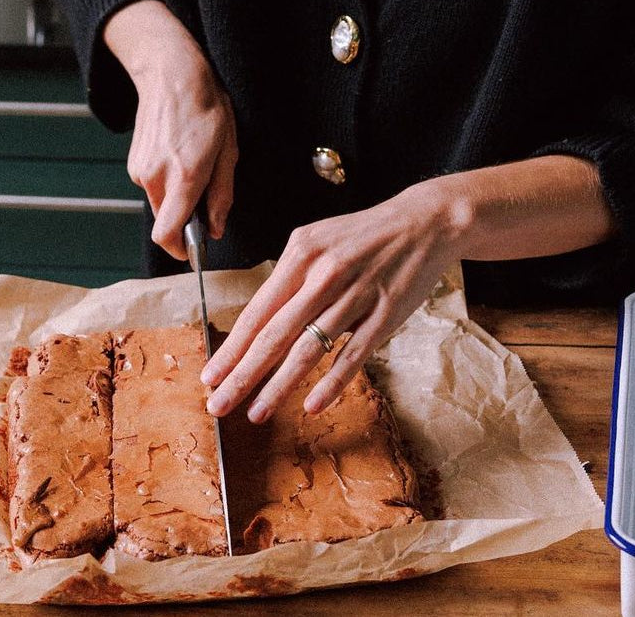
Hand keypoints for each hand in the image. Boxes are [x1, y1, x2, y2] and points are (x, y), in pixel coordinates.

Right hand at [105, 0, 237, 259]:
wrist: (171, 74)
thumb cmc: (206, 108)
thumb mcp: (229, 150)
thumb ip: (222, 195)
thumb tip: (215, 228)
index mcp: (184, 175)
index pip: (167, 234)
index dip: (180, 250)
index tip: (194, 252)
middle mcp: (156, 177)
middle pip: (166, 222)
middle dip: (185, 219)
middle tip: (205, 193)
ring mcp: (140, 170)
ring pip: (160, 204)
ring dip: (176, 198)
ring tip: (193, 164)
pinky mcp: (134, 164)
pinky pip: (153, 187)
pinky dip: (167, 183)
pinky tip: (178, 155)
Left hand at [200, 181, 463, 421]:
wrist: (423, 222)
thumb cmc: (365, 236)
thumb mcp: (318, 241)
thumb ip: (292, 279)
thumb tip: (262, 323)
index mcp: (301, 253)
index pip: (258, 310)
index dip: (232, 347)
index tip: (211, 375)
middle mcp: (324, 273)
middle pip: (275, 334)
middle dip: (242, 374)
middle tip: (219, 404)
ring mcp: (356, 294)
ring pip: (309, 349)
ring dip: (279, 385)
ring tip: (257, 412)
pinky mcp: (385, 313)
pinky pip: (352, 354)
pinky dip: (331, 382)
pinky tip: (312, 404)